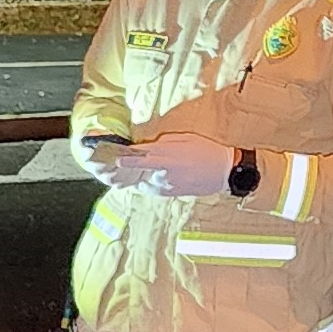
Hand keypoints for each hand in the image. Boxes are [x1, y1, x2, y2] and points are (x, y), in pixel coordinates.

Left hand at [118, 131, 234, 197]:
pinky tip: (152, 176)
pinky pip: (151, 188)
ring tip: (141, 169)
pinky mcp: (169, 193)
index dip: (121, 158)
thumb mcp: (183, 138)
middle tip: (118, 164)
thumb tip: (145, 146)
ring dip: (137, 175)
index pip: (136, 157)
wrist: (223, 172)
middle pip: (136, 171)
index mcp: (166, 155)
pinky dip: (147, 182)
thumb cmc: (205, 151)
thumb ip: (161, 143)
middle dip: (126, 168)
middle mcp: (163, 172)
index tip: (109, 156)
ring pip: (142, 181)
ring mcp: (165, 185)